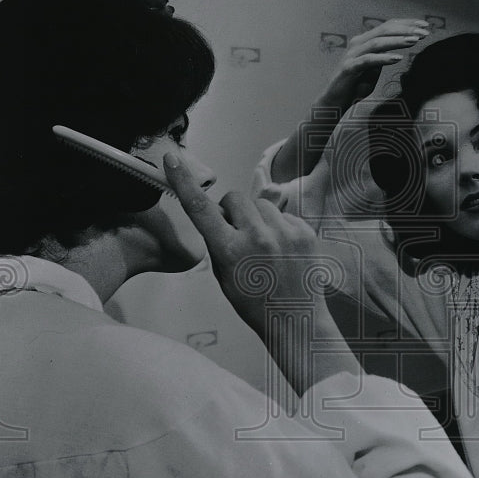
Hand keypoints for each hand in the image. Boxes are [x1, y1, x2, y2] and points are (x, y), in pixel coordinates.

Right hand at [164, 154, 359, 392]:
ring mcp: (285, 233)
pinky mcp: (305, 231)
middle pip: (236, 198)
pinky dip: (279, 226)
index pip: (201, 209)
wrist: (295, 319)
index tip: (173, 159)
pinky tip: (282, 249)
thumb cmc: (253, 301)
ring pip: (261, 203)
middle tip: (237, 231)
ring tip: (264, 245)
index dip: (184, 182)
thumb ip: (218, 241)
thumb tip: (221, 212)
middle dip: (232, 210)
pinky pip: (284, 213)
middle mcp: (258, 237)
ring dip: (257, 218)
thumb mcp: (223, 275)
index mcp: (230, 251)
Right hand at [322, 19, 430, 109]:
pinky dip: (383, 58)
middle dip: (406, 29)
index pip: (388, 26)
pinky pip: (368, 60)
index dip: (406, 24)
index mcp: (364, 41)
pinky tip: (397, 59)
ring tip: (414, 41)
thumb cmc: (355, 86)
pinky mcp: (349, 68)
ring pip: (377, 42)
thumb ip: (383, 59)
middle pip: (384, 30)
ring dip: (397, 40)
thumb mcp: (374, 70)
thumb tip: (399, 52)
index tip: (424, 25)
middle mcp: (357, 44)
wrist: (334, 102)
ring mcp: (352, 55)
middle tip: (423, 31)